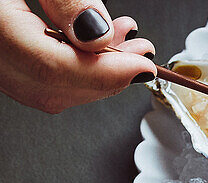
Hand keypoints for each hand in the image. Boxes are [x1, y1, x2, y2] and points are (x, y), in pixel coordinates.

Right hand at [0, 0, 155, 112]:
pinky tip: (93, 46)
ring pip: (45, 87)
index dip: (105, 74)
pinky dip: (70, 65)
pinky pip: (33, 73)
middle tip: (139, 56)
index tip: (142, 66)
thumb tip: (99, 38)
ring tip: (124, 44)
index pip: (52, 69)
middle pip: (52, 86)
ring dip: (92, 72)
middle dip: (105, 77)